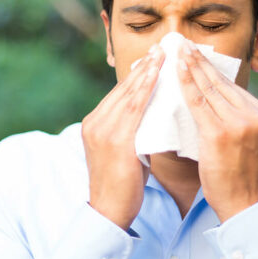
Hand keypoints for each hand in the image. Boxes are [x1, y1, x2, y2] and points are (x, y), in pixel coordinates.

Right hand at [82, 44, 164, 230]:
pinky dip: (145, 88)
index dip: (137, 75)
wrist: (109, 211)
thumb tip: (153, 116)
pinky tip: (157, 75)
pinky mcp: (114, 140)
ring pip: (128, 94)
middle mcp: (95, 123)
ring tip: (162, 54)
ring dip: (147, 71)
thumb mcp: (125, 151)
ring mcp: (102, 130)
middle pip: (122, 88)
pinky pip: (134, 108)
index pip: (119, 94)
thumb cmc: (122, 185)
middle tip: (160, 47)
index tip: (152, 57)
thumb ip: (133, 131)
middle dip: (143, 66)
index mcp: (95, 124)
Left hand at [177, 39, 257, 221]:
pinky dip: (186, 84)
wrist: (242, 201)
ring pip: (208, 88)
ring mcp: (238, 123)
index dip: (208, 66)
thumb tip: (206, 96)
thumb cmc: (235, 173)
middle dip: (198, 60)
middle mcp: (252, 114)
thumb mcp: (240, 138)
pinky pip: (198, 103)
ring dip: (190, 66)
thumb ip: (229, 117)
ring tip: (176, 49)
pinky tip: (176, 71)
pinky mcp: (220, 133)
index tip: (193, 51)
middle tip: (181, 42)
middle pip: (218, 81)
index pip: (228, 84)